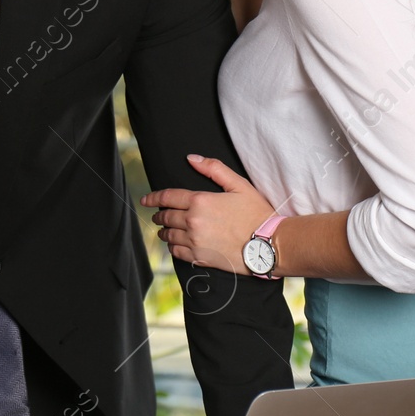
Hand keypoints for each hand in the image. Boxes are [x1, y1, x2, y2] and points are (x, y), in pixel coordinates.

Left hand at [140, 154, 275, 273]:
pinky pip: (177, 252)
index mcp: (200, 201)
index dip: (153, 198)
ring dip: (164, 231)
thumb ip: (213, 169)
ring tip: (164, 230)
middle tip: (157, 215)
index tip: (145, 200)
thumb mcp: (238, 184)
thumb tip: (191, 158)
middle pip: (166, 217)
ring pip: (168, 236)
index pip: (167, 197)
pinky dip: (172, 247)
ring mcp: (195, 241)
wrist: (268, 244)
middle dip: (159, 215)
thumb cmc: (256, 213)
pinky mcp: (200, 257)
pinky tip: (175, 245)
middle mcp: (193, 221)